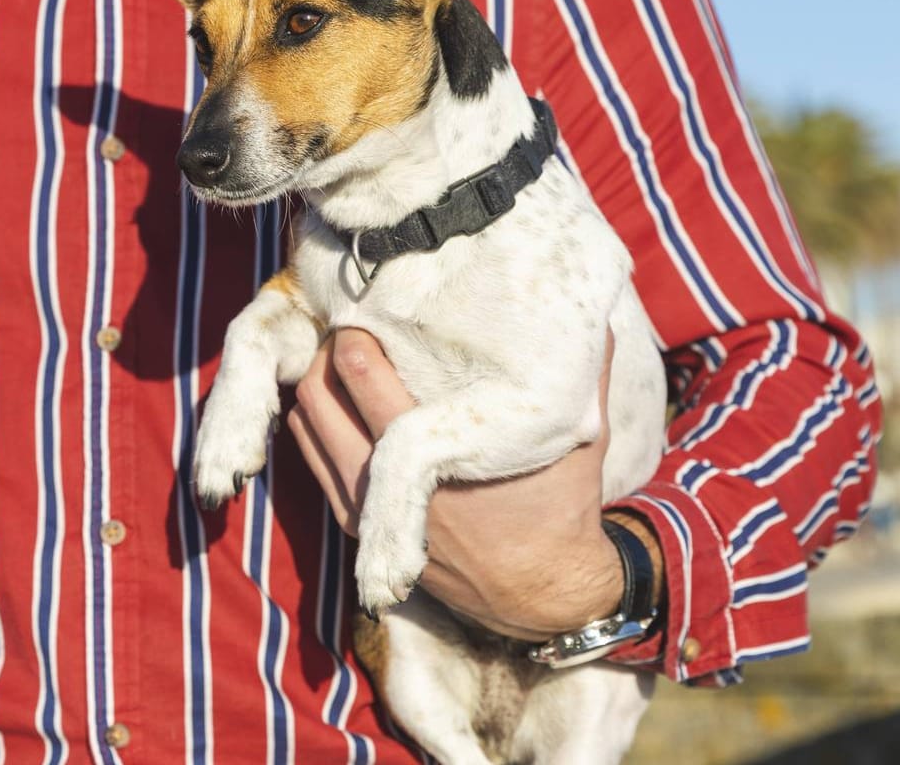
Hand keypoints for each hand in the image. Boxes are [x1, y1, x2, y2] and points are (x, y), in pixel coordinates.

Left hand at [289, 329, 636, 640]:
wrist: (541, 593)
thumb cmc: (559, 508)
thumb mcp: (577, 438)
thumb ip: (583, 372)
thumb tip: (592, 312)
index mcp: (434, 448)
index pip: (360, 371)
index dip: (358, 329)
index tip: (375, 306)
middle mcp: (385, 479)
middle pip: (318, 393)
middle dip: (328, 351)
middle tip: (351, 326)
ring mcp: (364, 507)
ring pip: (307, 425)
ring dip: (319, 385)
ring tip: (344, 360)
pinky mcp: (359, 525)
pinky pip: (313, 460)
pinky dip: (318, 424)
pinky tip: (344, 403)